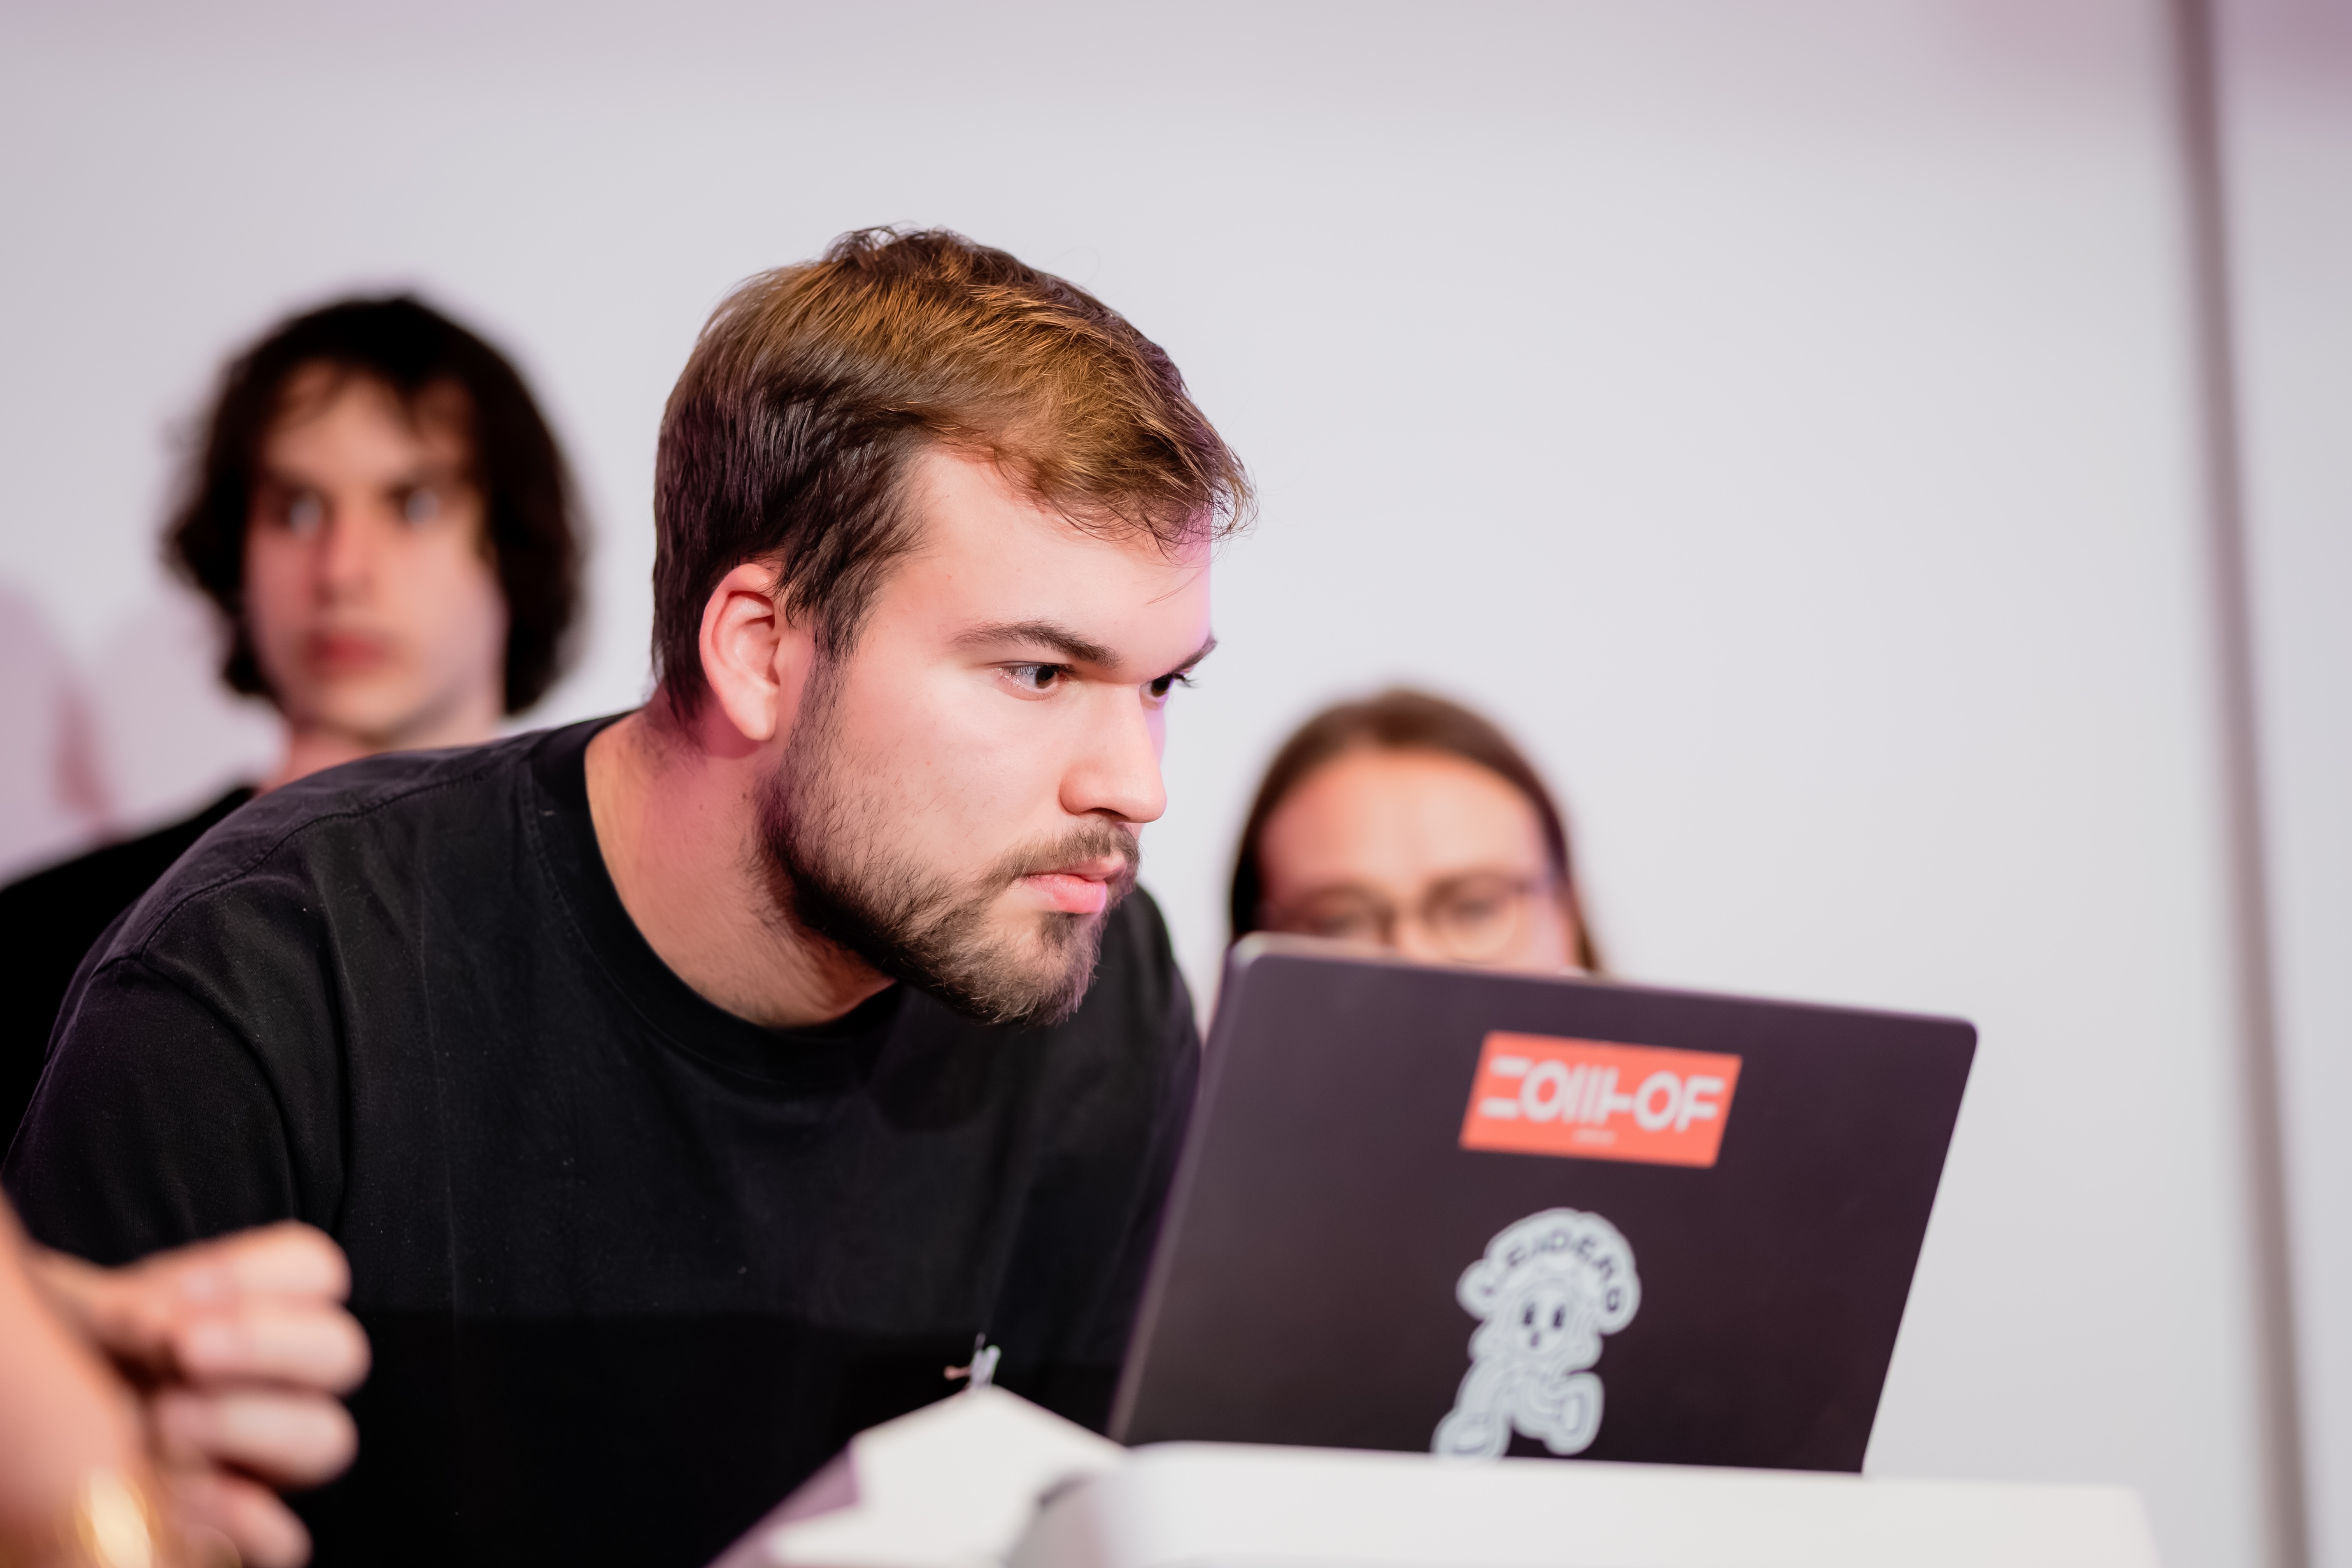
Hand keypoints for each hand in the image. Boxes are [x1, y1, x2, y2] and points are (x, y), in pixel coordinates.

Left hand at [29, 1224, 369, 1567]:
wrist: (32, 1433)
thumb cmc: (63, 1365)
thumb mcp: (86, 1319)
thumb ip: (134, 1308)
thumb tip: (165, 1325)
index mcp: (252, 1312)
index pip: (315, 1268)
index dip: (259, 1275)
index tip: (175, 1297)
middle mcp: (278, 1383)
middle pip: (344, 1351)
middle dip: (267, 1344)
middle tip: (185, 1351)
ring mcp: (269, 1461)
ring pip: (328, 1440)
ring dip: (250, 1425)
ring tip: (163, 1423)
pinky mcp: (243, 1532)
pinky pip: (286, 1539)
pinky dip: (240, 1520)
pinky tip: (174, 1499)